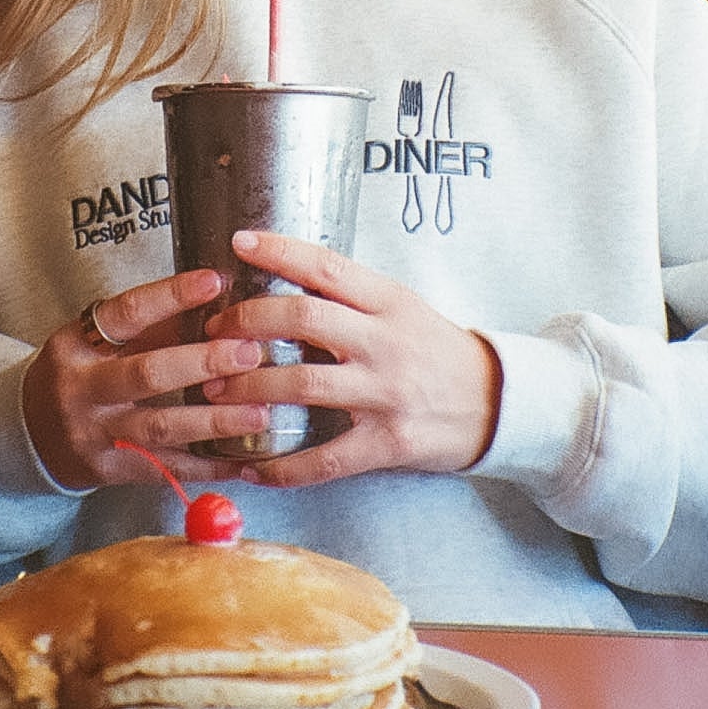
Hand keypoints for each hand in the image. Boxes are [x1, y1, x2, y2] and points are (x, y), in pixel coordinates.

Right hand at [21, 269, 270, 490]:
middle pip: (146, 374)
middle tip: (248, 353)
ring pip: (161, 428)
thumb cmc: (76, 374)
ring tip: (260, 411)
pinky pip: (166, 469)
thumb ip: (146, 326)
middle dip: (203, 363)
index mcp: (76, 344)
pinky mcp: (111, 471)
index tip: (214, 282)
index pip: (126, 313)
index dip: (171, 296)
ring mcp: (95, 434)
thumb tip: (215, 301)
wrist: (28, 434)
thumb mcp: (92, 340)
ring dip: (216, 420)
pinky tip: (243, 459)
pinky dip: (208, 465)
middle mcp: (82, 390)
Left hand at [197, 229, 501, 487]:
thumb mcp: (401, 307)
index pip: (328, 266)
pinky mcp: (388, 443)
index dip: (280, 251)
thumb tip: (280, 278)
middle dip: (247, 322)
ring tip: (213, 391)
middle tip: (212, 332)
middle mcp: (386, 342)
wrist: (495, 403)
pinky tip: (252, 466)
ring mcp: (387, 394)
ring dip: (248, 388)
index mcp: (388, 301)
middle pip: (304, 319)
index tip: (238, 242)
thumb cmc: (434, 349)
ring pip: (303, 384)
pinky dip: (283, 466)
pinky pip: (325, 459)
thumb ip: (349, 296)